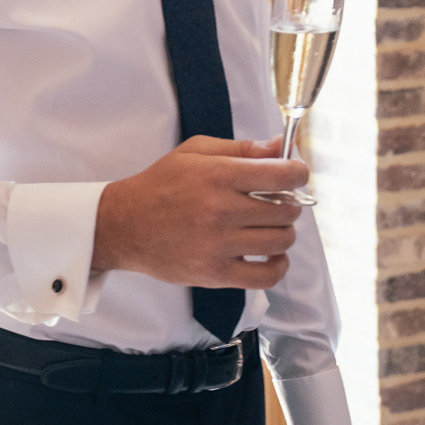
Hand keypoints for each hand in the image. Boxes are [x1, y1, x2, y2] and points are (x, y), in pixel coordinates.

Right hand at [91, 136, 306, 285]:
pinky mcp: (216, 273)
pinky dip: (278, 266)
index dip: (298, 173)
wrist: (125, 225)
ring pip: (280, 241)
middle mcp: (222, 210)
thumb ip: (241, 148)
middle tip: (277, 202)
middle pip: (286, 211)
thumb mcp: (196, 152)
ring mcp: (219, 245)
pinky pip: (266, 276)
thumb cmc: (160, 185)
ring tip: (269, 226)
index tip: (297, 174)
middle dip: (289, 203)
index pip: (281, 176)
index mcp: (219, 175)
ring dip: (283, 233)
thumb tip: (279, 148)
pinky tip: (271, 255)